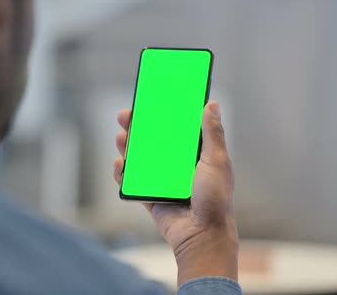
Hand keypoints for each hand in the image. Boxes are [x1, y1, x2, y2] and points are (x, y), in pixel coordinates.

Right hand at [114, 101, 237, 285]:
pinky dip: (123, 172)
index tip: (149, 101)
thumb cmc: (215, 200)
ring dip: (127, 147)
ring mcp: (163, 181)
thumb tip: (211, 104)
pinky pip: (133, 182)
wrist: (202, 236)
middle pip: (153, 141)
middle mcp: (178, 166)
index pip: (176, 129)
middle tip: (125, 116)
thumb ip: (212, 133)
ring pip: (140, 159)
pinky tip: (119, 164)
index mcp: (195, 155)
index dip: (162, 115)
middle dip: (138, 128)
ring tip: (120, 137)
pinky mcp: (151, 196)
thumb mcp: (217, 161)